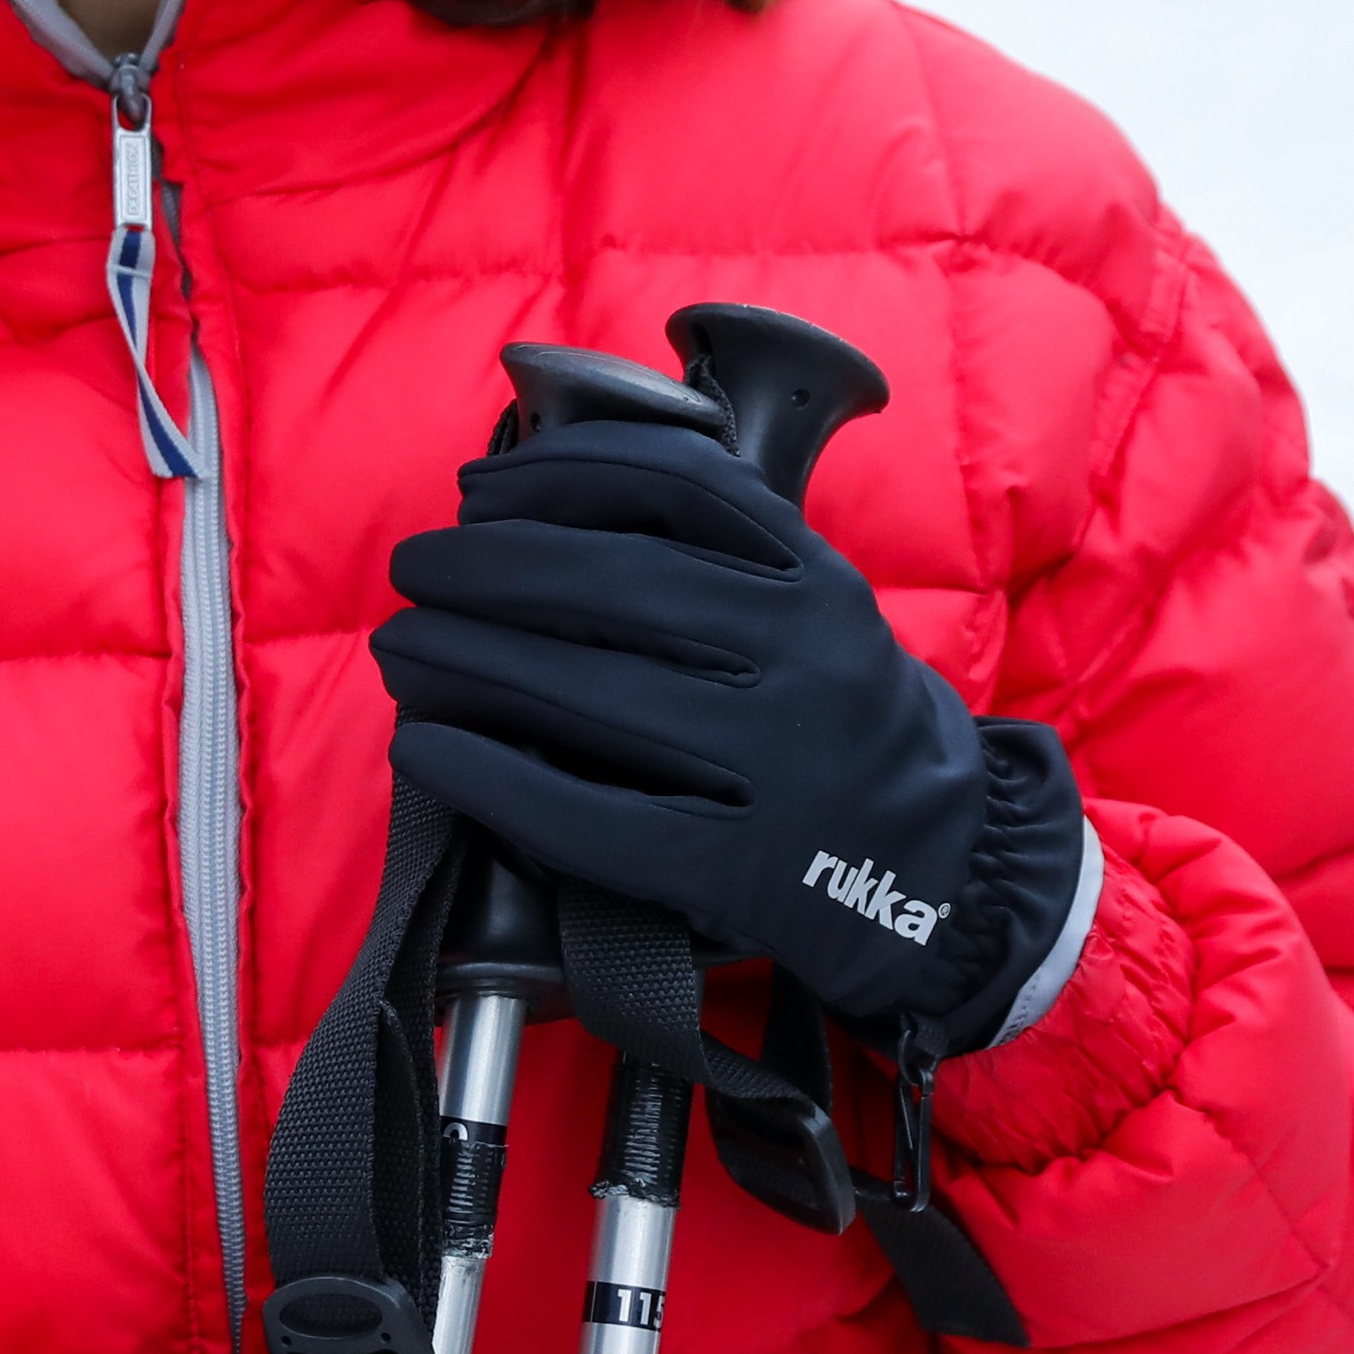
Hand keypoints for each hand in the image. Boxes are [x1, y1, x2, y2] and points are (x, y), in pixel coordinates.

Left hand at [371, 417, 1087, 1052]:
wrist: (948, 877)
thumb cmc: (847, 728)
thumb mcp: (818, 611)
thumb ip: (722, 548)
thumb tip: (545, 493)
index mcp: (818, 584)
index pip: (678, 487)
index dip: (560, 476)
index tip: (480, 488)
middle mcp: (803, 663)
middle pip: (615, 587)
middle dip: (487, 568)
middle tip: (414, 571)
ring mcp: (774, 769)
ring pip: (592, 696)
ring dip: (470, 662)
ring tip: (404, 648)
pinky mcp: (736, 872)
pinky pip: (589, 818)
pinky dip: (490, 777)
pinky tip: (427, 748)